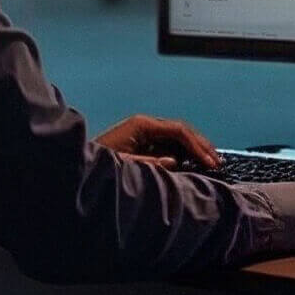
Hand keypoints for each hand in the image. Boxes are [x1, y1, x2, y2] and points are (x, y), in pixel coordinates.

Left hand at [96, 113, 219, 169]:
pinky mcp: (142, 144)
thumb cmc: (97, 167)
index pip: (178, 130)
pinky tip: (193, 163)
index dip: (197, 145)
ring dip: (194, 149)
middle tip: (217, 161)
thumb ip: (149, 164)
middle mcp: (144, 125)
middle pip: (181, 130)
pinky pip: (168, 145)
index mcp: (141, 125)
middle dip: (200, 145)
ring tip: (211, 162)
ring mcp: (143, 133)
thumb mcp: (124, 166)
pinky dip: (183, 153)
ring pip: (177, 137)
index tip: (210, 161)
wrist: (77, 169)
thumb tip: (174, 161)